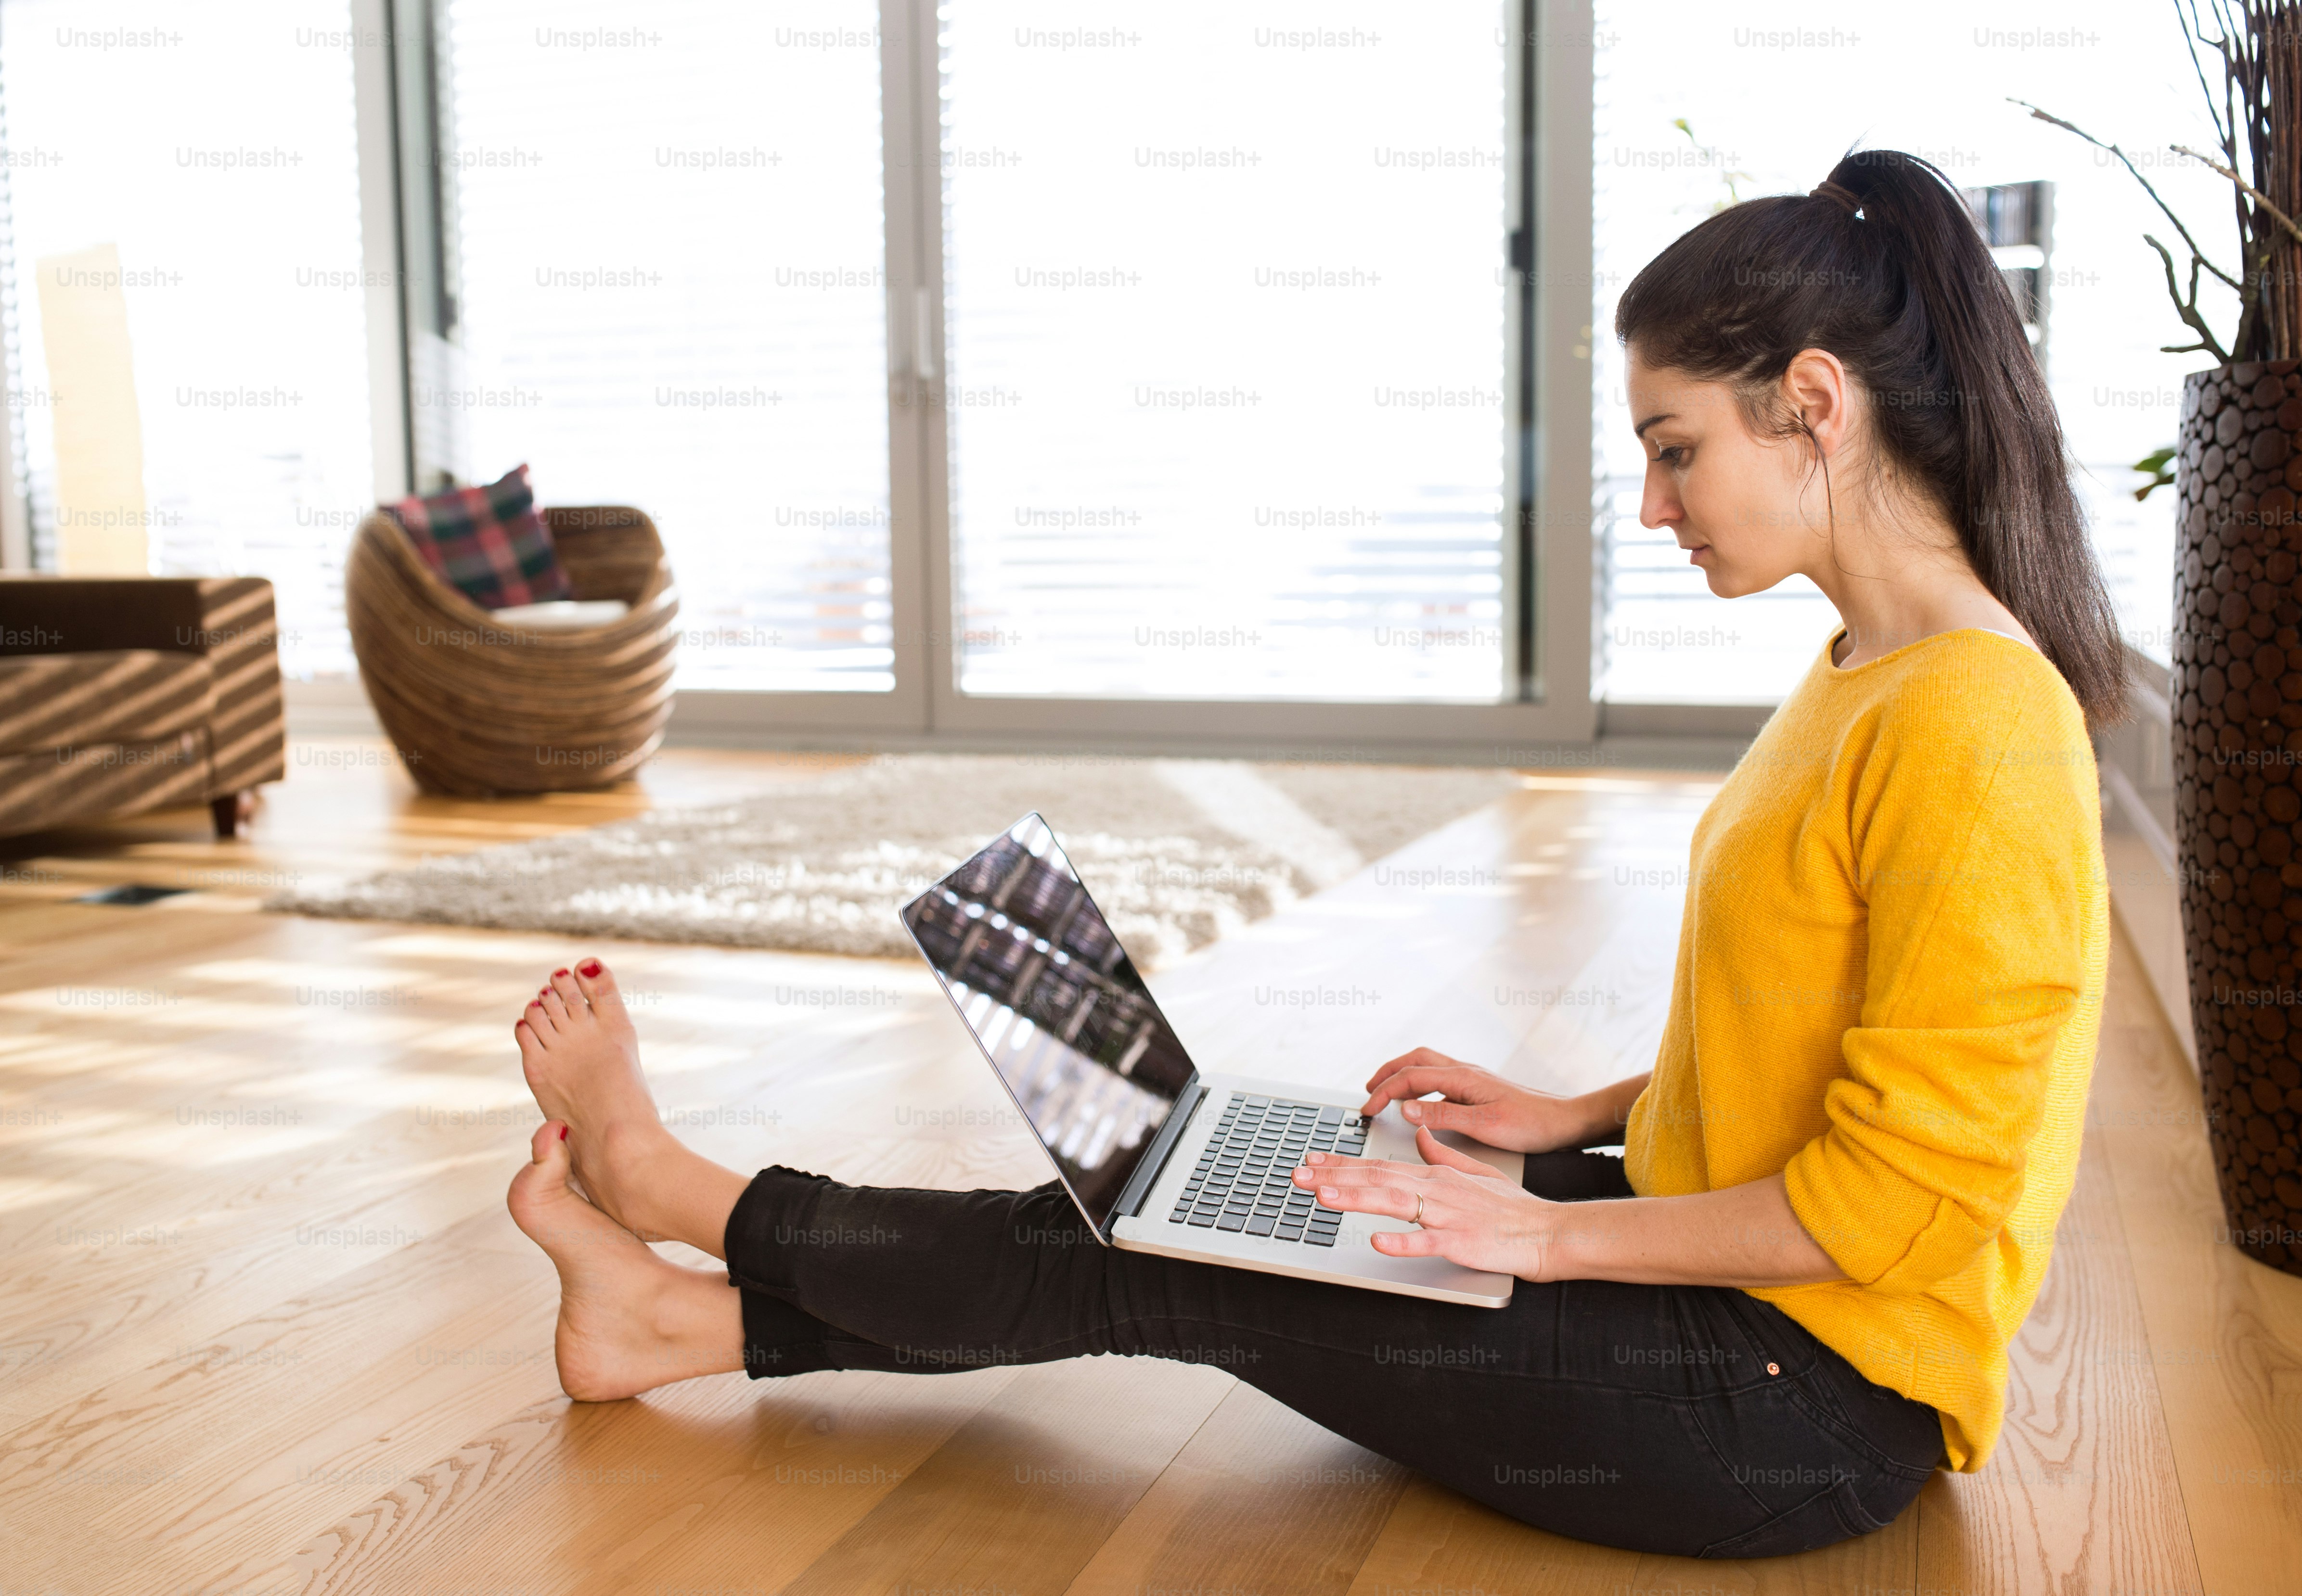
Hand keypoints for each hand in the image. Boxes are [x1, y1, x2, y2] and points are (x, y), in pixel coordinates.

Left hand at [1293, 1128, 1568, 1280]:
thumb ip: (1442, 1154)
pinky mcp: (1460, 1241)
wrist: (1546, 1231)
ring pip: (1394, 1202)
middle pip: (1377, 1179)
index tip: (1312, 1160)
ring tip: (1321, 1195)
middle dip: (1333, 1176)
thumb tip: (1420, 1134)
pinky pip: (1426, 1242)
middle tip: (1297, 1174)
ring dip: (1355, 1199)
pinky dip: (1401, 1241)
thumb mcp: (1475, 1171)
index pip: (1379, 1166)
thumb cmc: (1511, 1207)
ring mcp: (1447, 1216)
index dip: (1342, 1163)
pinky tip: (1376, 1241)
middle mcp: (1436, 1190)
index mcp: (1436, 1175)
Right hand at [1360, 1047, 1597, 1154]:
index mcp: (1463, 1077)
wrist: (1564, 1121)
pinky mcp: (1479, 1089)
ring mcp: (1472, 1079)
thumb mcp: (1485, 1125)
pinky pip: (1440, 1079)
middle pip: (1415, 1060)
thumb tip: (1408, 1109)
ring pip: (1428, 1066)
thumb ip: (1444, 1116)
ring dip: (1403, 1075)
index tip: (1368, 1110)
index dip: (1384, 1092)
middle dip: (1388, 1073)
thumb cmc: (1531, 1124)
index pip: (1411, 1077)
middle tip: (1368, 1091)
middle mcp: (1466, 1072)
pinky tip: (1421, 1105)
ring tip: (1386, 1092)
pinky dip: (1421, 1086)